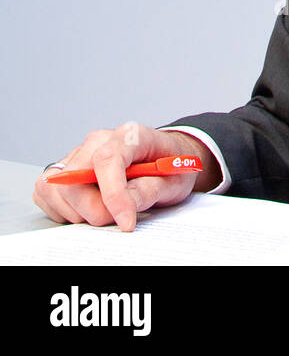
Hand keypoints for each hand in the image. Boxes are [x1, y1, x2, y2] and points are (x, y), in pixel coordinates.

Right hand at [32, 123, 216, 230]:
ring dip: (78, 213)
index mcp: (128, 135)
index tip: (126, 222)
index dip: (113, 195)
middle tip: (119, 218)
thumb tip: (125, 206)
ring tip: (106, 211)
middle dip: (95, 210)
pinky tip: (87, 209)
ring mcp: (78, 153)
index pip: (107, 160)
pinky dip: (62, 210)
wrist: (166, 158)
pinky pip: (46, 192)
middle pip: (74, 180)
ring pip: (55, 189)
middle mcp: (98, 140)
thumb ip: (150, 190)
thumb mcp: (173, 181)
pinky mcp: (64, 169)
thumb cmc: (169, 167)